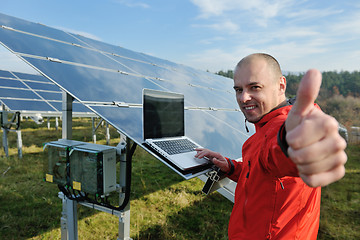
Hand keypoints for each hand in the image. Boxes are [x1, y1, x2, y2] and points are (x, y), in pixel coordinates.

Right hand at [195, 148, 229, 172]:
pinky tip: (199, 152)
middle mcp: (214, 154)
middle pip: (206, 150)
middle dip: (200, 152)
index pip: (208, 152)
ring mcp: (213, 155)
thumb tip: (213, 159)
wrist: (227, 166)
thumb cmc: (225, 165)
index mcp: (216, 155)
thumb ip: (218, 162)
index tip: (199, 157)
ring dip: (200, 150)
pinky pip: (206, 153)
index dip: (203, 154)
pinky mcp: (212, 156)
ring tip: (195, 150)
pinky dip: (202, 152)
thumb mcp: (222, 165)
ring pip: (206, 150)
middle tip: (195, 156)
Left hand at [285, 69, 346, 186]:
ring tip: (302, 156)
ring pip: (309, 168)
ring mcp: (340, 158)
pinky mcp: (338, 172)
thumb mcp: (298, 111)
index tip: (294, 135)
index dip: (291, 139)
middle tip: (296, 147)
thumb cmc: (299, 125)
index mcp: (329, 123)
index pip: (299, 138)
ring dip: (299, 164)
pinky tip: (308, 168)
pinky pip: (316, 180)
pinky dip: (307, 176)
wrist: (303, 145)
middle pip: (304, 155)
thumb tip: (314, 70)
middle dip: (293, 152)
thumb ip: (305, 94)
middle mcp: (339, 141)